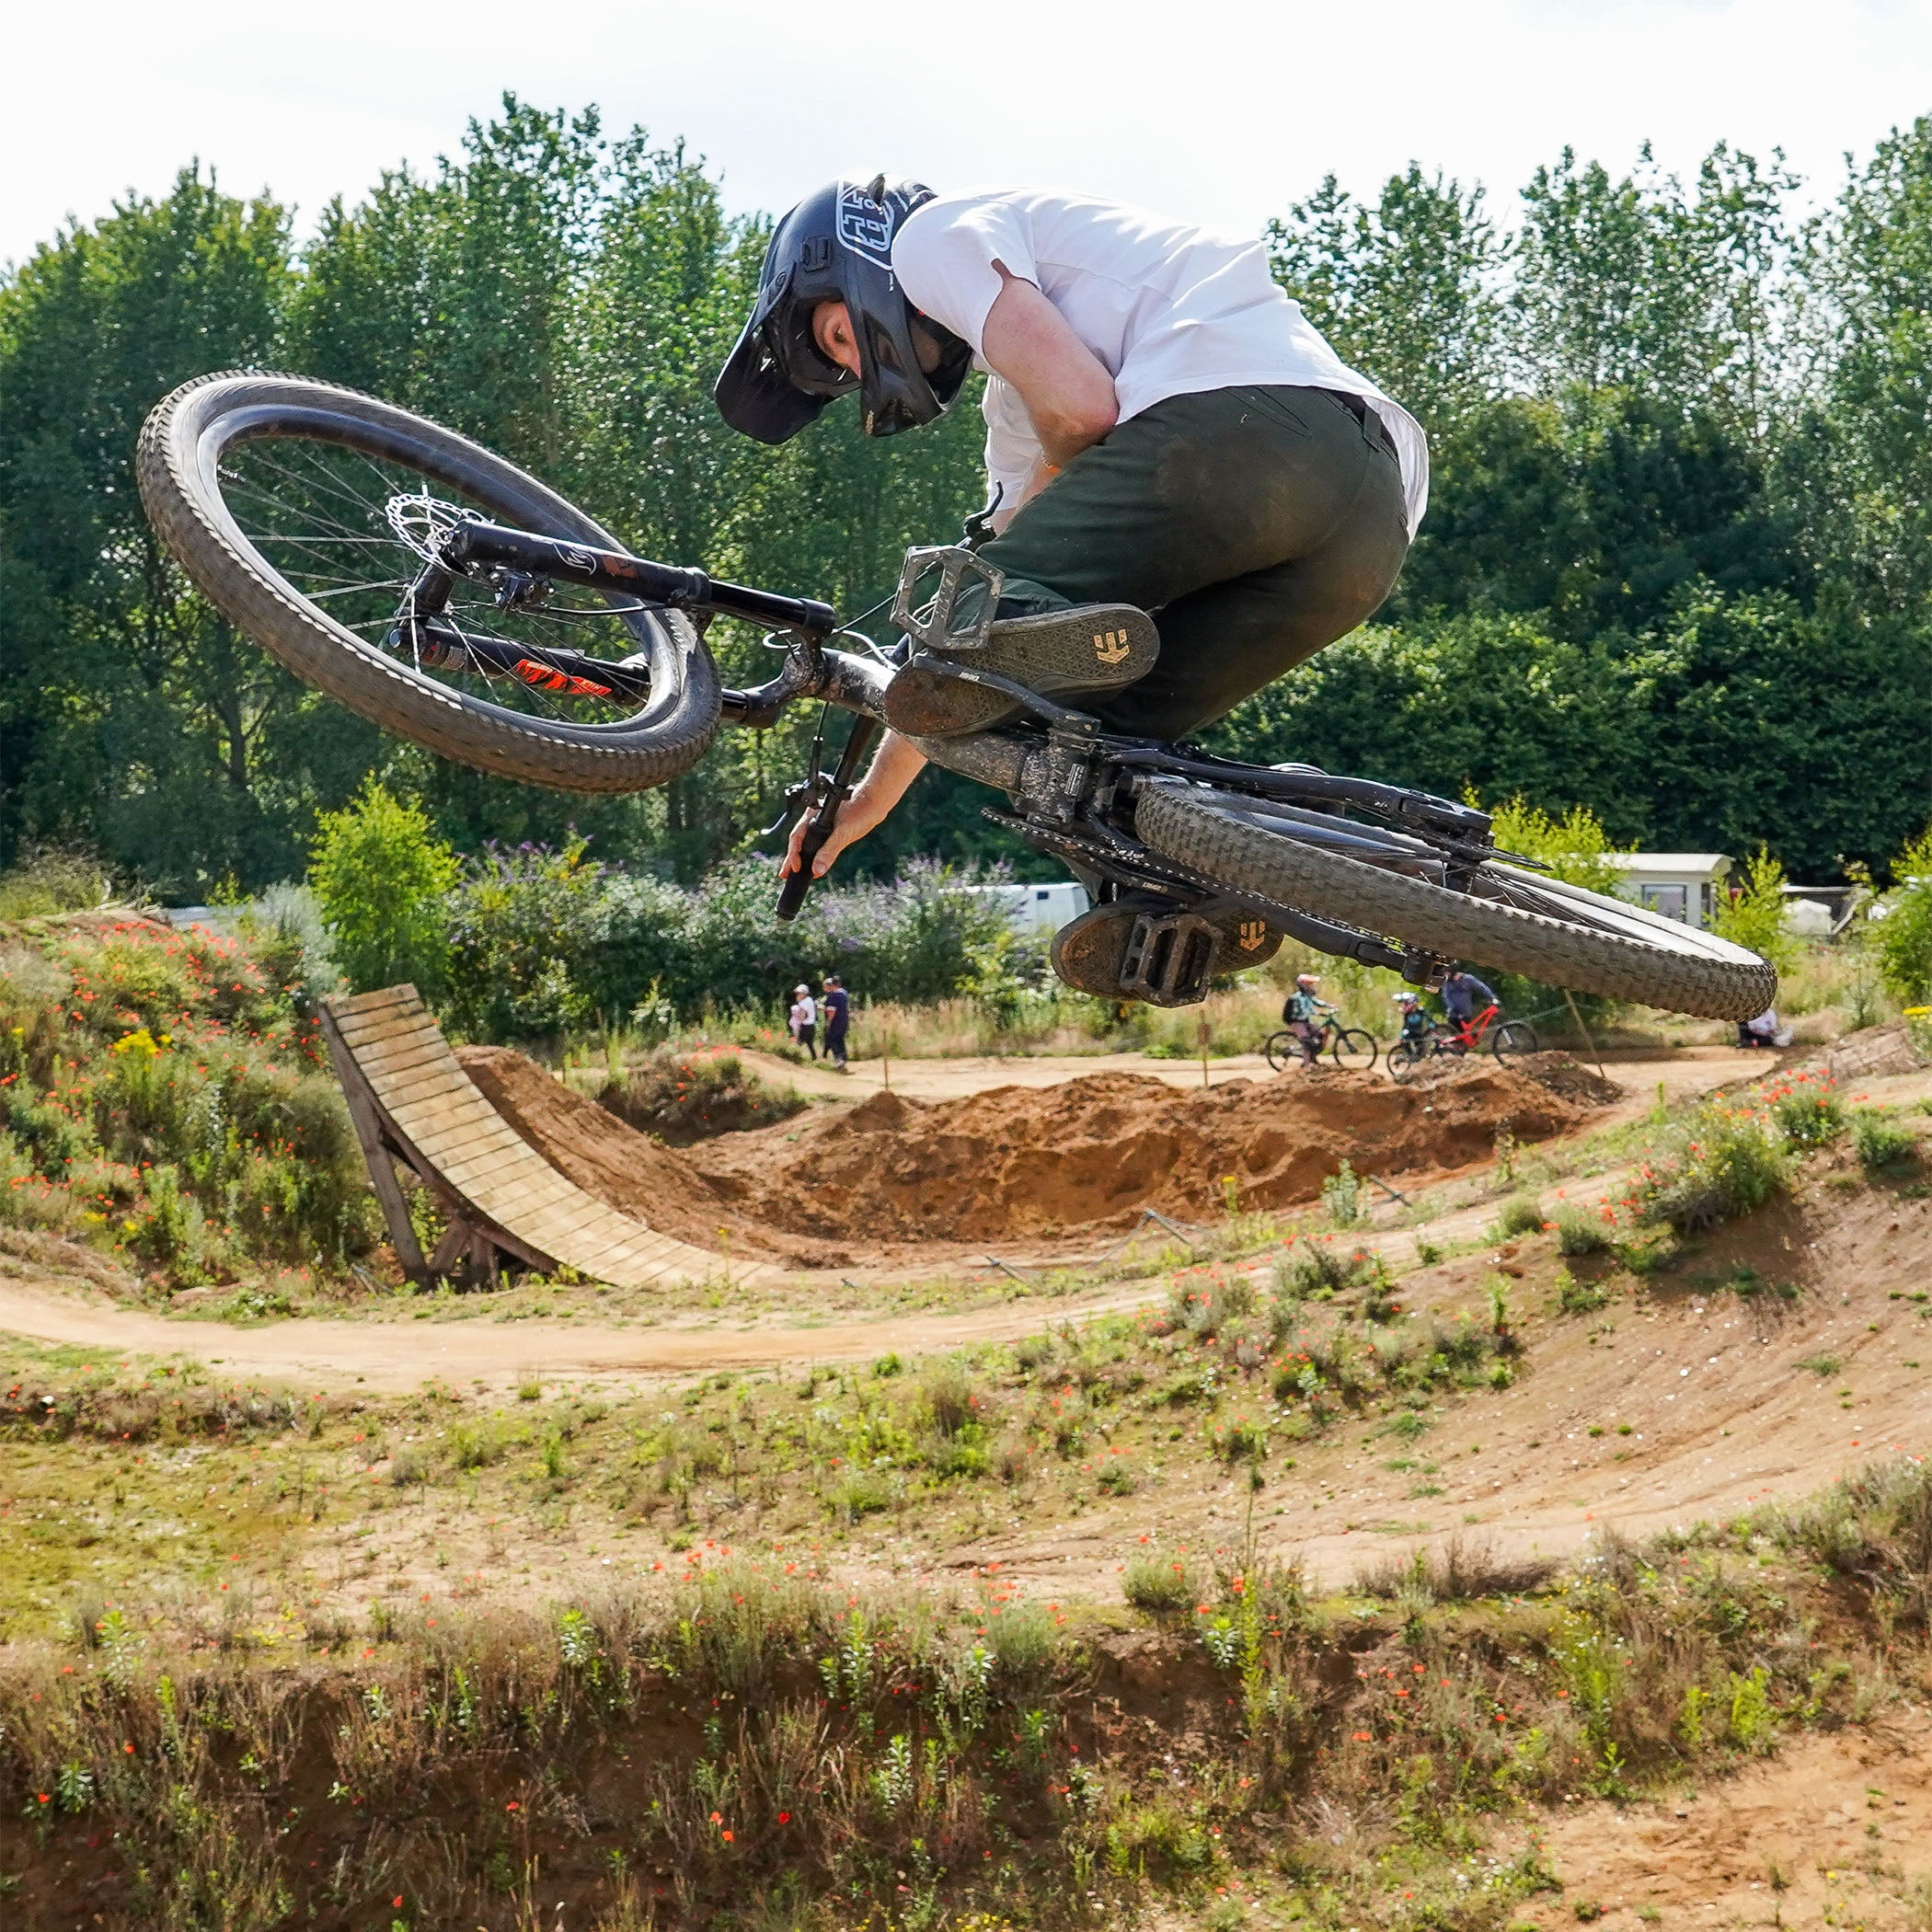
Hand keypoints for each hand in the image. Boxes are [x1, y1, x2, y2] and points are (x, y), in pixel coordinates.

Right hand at [776, 730, 927, 879]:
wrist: (874, 801)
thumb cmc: (860, 812)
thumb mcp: (843, 834)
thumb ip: (829, 852)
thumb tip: (817, 871)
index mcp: (812, 817)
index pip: (796, 838)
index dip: (793, 855)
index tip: (794, 868)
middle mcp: (814, 818)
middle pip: (798, 840)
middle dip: (790, 858)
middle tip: (783, 874)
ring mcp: (821, 822)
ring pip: (806, 840)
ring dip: (799, 855)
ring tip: (793, 869)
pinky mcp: (830, 826)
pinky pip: (815, 840)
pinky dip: (810, 851)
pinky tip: (811, 859)